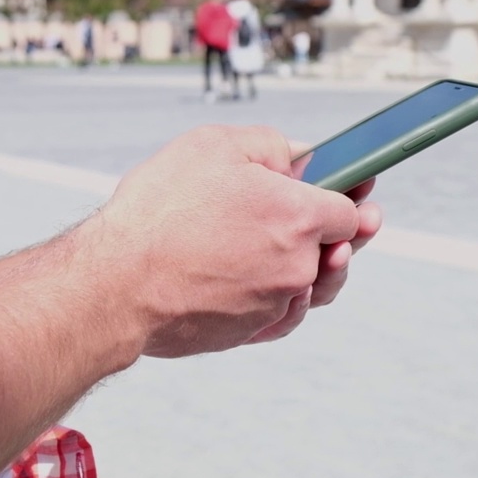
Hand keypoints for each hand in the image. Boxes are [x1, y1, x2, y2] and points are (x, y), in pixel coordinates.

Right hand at [90, 125, 379, 357]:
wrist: (116, 285)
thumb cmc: (158, 213)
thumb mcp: (212, 146)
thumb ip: (270, 145)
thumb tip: (300, 157)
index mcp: (297, 216)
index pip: (349, 209)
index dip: (353, 195)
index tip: (361, 190)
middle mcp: (296, 265)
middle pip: (338, 252)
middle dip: (344, 234)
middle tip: (360, 222)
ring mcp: (274, 304)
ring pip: (310, 287)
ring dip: (315, 269)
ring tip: (315, 254)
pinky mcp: (249, 332)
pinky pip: (281, 315)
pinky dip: (282, 300)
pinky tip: (274, 285)